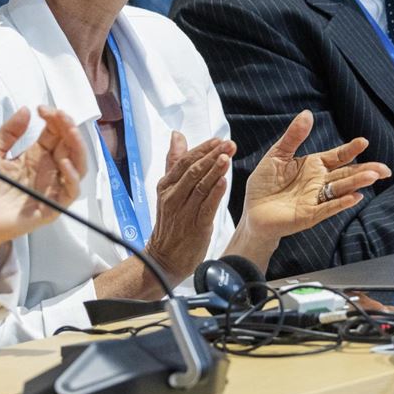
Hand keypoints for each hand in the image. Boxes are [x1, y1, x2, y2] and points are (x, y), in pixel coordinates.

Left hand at [0, 106, 86, 266]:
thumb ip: (8, 133)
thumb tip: (25, 109)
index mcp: (37, 156)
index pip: (56, 133)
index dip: (54, 118)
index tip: (42, 108)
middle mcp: (49, 170)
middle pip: (70, 145)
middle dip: (69, 127)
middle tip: (59, 115)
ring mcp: (53, 187)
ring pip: (78, 166)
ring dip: (77, 146)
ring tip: (69, 131)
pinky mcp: (53, 206)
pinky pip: (71, 191)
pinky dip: (72, 176)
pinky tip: (64, 162)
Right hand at [144, 135, 233, 283]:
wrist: (164, 257)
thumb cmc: (170, 221)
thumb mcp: (167, 189)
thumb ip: (174, 162)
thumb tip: (177, 135)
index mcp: (166, 186)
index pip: (184, 161)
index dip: (202, 149)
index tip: (218, 140)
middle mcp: (173, 197)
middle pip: (193, 171)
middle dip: (212, 156)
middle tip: (229, 145)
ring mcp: (183, 212)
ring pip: (200, 187)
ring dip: (215, 171)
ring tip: (227, 157)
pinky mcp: (195, 227)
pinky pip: (206, 207)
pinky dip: (215, 194)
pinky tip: (224, 182)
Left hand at [239, 111, 390, 242]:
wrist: (251, 211)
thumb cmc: (265, 183)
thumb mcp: (277, 154)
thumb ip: (294, 136)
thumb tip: (308, 113)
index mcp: (314, 165)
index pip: (337, 156)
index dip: (350, 150)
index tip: (363, 141)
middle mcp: (319, 182)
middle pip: (346, 174)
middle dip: (365, 170)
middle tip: (384, 169)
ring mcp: (316, 199)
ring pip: (340, 189)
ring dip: (357, 183)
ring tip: (373, 177)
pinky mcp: (309, 215)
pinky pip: (327, 207)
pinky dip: (340, 202)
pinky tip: (355, 197)